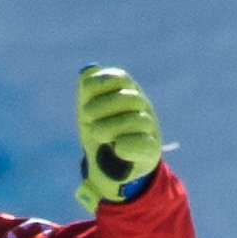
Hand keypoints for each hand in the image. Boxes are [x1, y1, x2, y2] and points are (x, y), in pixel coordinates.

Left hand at [74, 64, 166, 210]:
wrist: (108, 166)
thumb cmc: (99, 131)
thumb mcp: (88, 109)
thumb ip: (87, 89)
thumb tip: (85, 71)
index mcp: (128, 92)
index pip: (120, 78)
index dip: (100, 83)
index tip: (84, 94)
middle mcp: (142, 107)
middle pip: (129, 98)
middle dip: (102, 106)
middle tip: (85, 116)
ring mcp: (149, 128)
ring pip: (137, 121)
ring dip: (111, 126)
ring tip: (98, 134)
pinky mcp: (152, 150)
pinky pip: (144, 144)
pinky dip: (126, 145)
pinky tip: (116, 147)